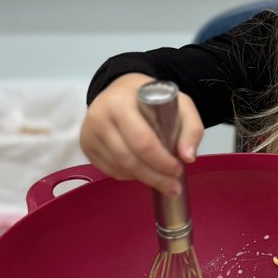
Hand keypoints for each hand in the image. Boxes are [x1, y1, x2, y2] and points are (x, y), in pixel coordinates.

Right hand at [80, 73, 203, 195]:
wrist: (120, 89)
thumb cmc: (152, 98)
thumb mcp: (180, 104)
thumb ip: (191, 128)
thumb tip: (188, 157)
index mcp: (121, 103)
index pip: (142, 141)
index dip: (161, 161)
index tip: (178, 169)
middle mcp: (100, 117)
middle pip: (128, 159)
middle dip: (154, 177)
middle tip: (173, 187)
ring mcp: (89, 133)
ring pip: (119, 167)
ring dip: (143, 178)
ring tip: (161, 180)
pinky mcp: (86, 145)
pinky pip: (109, 170)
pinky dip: (128, 176)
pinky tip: (141, 172)